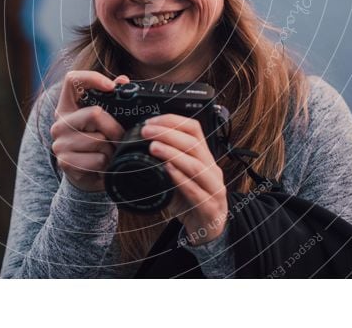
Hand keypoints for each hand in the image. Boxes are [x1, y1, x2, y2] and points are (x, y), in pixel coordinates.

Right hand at [50, 71, 129, 192]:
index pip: (71, 80)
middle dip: (114, 127)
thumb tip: (123, 80)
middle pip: (95, 113)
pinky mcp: (65, 162)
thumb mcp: (103, 120)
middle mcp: (59, 123)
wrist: (87, 176)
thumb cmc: (97, 142)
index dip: (92, 78)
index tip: (111, 87)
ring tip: (108, 152)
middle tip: (120, 136)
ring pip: (99, 140)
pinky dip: (106, 163)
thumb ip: (112, 98)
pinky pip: (98, 159)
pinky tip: (102, 164)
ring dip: (111, 148)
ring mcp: (60, 143)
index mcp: (67, 107)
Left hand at [141, 114, 228, 244]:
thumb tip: (138, 147)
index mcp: (204, 158)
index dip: (172, 121)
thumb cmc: (191, 202)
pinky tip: (167, 170)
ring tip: (153, 147)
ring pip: (196, 165)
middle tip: (146, 131)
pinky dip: (181, 179)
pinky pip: (196, 191)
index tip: (150, 121)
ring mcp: (214, 189)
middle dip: (168, 134)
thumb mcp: (178, 178)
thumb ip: (165, 163)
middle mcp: (212, 170)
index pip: (194, 129)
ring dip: (173, 153)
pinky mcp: (210, 208)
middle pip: (194, 144)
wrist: (208, 230)